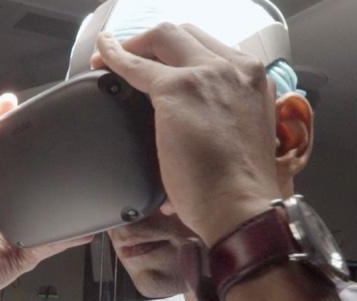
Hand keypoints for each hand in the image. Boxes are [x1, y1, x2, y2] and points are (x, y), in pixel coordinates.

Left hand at [92, 23, 281, 245]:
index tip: (162, 63)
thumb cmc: (238, 190)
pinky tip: (102, 57)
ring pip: (164, 38)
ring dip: (135, 46)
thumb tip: (193, 128)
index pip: (211, 50)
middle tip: (133, 59)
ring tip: (112, 58)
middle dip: (155, 43)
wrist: (239, 208)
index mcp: (253, 81)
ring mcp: (206, 75)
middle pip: (186, 36)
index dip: (181, 53)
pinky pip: (136, 65)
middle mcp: (234, 69)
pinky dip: (115, 57)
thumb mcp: (240, 140)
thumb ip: (222, 119)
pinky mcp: (177, 89)